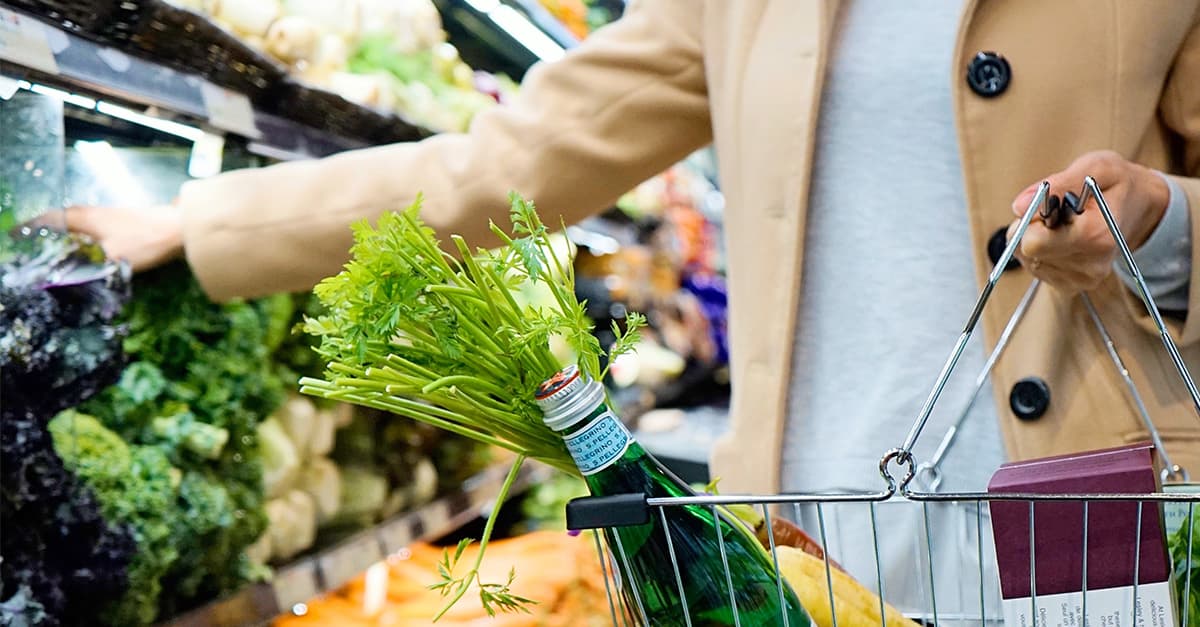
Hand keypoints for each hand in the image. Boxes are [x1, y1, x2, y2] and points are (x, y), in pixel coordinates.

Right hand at [38, 204, 184, 272]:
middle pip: (63, 218)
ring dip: (66, 231)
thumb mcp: (112, 259)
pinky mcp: (124, 220)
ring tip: (55, 246)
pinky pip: (94, 225)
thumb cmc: (146, 241)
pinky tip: (87, 246)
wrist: (181, 227)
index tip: (16, 234)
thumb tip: (64, 278)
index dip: (31, 227)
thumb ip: (87, 268)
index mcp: (86, 218)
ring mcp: (110, 214)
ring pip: (79, 221)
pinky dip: (83, 234)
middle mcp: (95, 212)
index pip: (50, 220)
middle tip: (33, 241)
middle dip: (46, 229)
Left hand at [1007, 150, 1168, 292]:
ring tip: (1063, 224)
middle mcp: (1091, 265)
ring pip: (1027, 259)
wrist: (1139, 207)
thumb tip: (1019, 206)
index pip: (1033, 242)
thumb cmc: (1116, 184)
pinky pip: (1035, 268)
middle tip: (1056, 213)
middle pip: (1026, 251)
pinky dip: (1041, 251)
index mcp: (1097, 236)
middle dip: (1031, 227)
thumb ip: (1058, 184)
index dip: (1032, 219)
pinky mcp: (1072, 286)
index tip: (1051, 204)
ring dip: (1036, 238)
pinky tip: (1062, 239)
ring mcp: (1082, 279)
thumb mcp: (1095, 167)